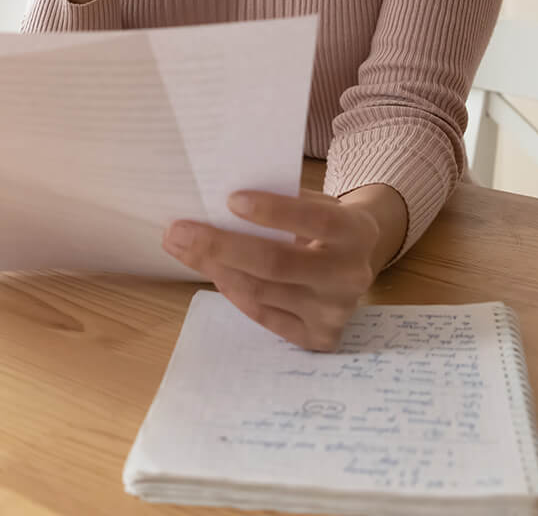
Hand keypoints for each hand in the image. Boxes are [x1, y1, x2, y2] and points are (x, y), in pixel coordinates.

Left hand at [161, 188, 386, 351]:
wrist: (360, 261)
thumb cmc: (324, 223)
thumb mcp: (318, 203)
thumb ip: (284, 203)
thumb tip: (219, 205)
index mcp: (355, 233)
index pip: (315, 220)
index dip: (273, 211)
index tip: (230, 199)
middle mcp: (350, 277)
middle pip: (277, 263)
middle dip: (220, 246)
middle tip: (178, 231)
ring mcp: (335, 313)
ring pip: (261, 292)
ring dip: (214, 269)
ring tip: (181, 248)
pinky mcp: (320, 338)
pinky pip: (264, 316)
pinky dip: (233, 292)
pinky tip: (212, 272)